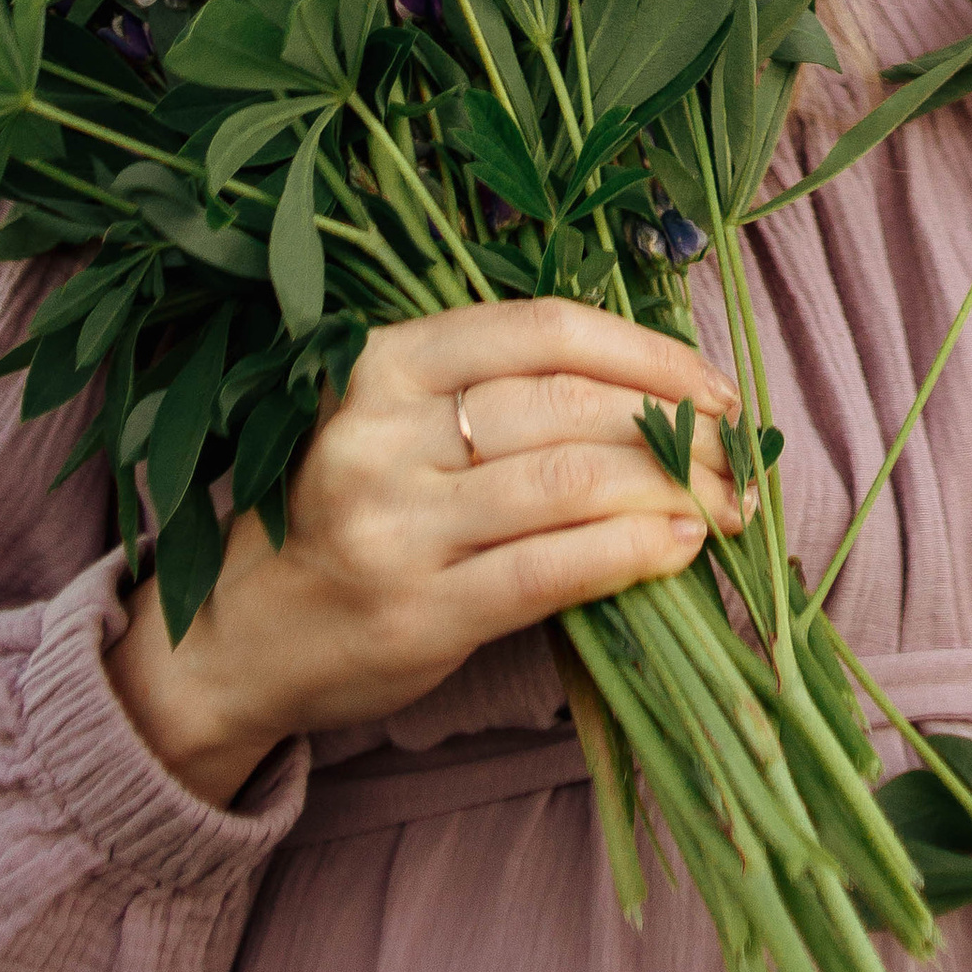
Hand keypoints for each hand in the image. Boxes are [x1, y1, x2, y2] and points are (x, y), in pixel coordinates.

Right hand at [105, 299, 749, 809]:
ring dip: (672, 490)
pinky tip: (681, 550)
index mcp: (383, 362)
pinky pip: (553, 569)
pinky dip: (633, 552)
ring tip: (726, 504)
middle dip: (677, 428)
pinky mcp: (421, 611)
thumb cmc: (341, 517)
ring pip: (572, 482)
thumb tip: (660, 391)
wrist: (232, 641)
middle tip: (739, 456)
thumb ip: (496, 393)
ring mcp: (398, 524)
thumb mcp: (393, 422)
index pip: (546, 329)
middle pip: (571, 405)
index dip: (648, 352)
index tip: (715, 386)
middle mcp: (384, 432)